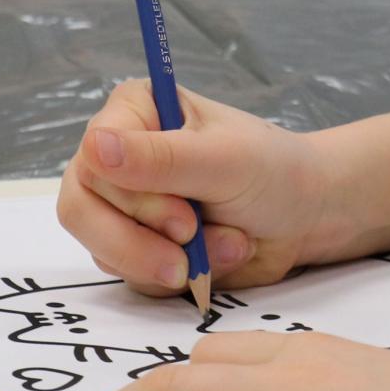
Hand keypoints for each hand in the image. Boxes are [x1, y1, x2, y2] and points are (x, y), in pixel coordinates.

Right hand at [55, 81, 341, 295]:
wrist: (306, 216)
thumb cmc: (272, 171)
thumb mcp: (223, 160)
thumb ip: (160, 159)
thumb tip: (93, 145)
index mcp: (133, 113)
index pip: (93, 161)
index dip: (132, 199)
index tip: (185, 218)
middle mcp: (118, 158)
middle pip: (83, 211)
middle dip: (143, 240)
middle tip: (195, 241)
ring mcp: (124, 207)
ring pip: (106, 251)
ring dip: (173, 259)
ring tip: (230, 241)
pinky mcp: (138, 247)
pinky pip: (132, 277)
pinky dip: (181, 277)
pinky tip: (221, 255)